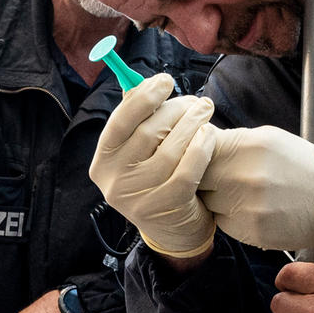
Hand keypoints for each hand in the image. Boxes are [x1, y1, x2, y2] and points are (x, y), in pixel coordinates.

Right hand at [88, 73, 218, 256]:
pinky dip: (201, 148)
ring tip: (206, 112)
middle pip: (148, 132)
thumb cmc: (159, 180)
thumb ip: (138, 122)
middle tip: (197, 101)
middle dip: (177, 109)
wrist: (174, 232)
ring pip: (170, 150)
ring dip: (193, 124)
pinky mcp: (163, 208)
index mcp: (104, 160)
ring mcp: (137, 198)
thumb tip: (142, 83)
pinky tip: (209, 136)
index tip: (166, 80)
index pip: (120, 121)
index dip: (144, 96)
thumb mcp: (140, 154)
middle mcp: (114, 180)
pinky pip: (186, 171)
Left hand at [198, 126, 313, 251]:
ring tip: (241, 195)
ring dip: (216, 201)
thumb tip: (197, 140)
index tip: (203, 158)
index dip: (196, 155)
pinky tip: (252, 211)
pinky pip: (223, 223)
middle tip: (221, 180)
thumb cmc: (300, 166)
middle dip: (203, 179)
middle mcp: (245, 175)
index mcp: (248, 144)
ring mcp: (247, 205)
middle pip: (196, 178)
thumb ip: (232, 141)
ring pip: (208, 203)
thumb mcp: (268, 139)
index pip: (196, 149)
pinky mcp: (251, 230)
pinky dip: (231, 218)